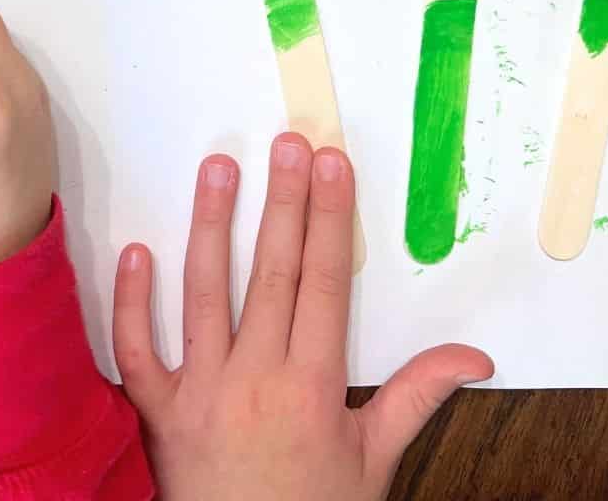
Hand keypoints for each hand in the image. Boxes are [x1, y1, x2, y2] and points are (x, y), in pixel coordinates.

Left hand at [113, 136, 491, 499]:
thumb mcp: (373, 463)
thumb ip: (416, 398)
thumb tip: (475, 356)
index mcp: (311, 386)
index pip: (324, 283)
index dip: (329, 219)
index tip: (332, 164)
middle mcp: (254, 378)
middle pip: (271, 275)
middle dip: (283, 204)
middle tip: (288, 143)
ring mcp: (199, 392)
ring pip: (204, 294)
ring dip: (210, 226)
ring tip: (218, 167)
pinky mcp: (156, 411)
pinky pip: (136, 351)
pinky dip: (132, 303)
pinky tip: (137, 250)